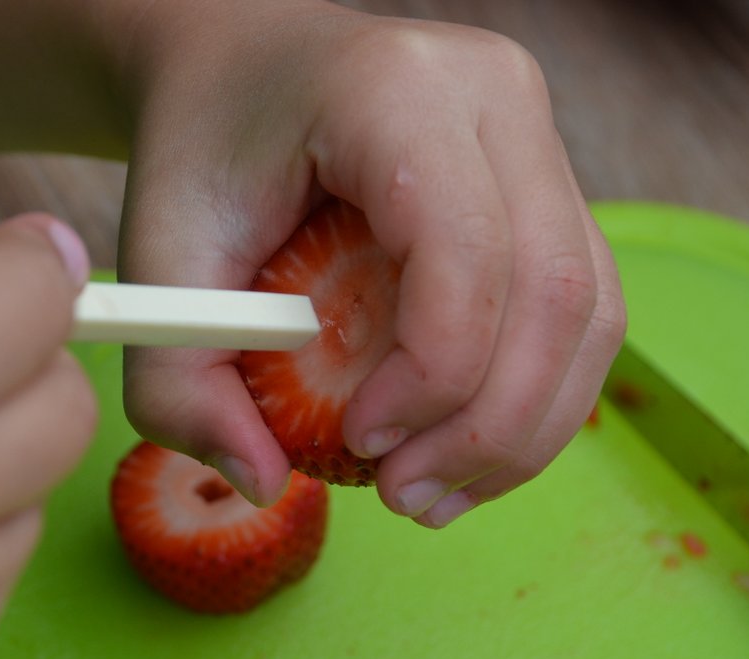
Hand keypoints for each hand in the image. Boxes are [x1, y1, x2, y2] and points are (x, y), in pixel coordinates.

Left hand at [119, 2, 624, 524]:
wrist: (241, 69)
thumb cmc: (199, 152)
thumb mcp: (158, 261)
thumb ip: (180, 384)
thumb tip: (264, 483)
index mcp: (395, 89)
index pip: (467, 247)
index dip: (436, 372)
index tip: (362, 443)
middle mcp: (492, 95)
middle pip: (556, 289)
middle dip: (492, 427)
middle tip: (406, 497)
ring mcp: (535, 134)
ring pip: (590, 308)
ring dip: (525, 428)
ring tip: (435, 492)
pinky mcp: (547, 181)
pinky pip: (580, 306)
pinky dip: (532, 395)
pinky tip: (464, 446)